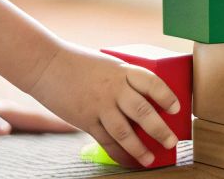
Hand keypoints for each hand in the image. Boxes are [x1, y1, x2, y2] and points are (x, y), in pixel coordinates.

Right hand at [23, 44, 180, 167]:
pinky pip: (106, 140)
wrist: (46, 64)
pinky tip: (128, 160)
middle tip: (171, 141)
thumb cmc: (78, 63)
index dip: (166, 96)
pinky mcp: (85, 119)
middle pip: (142, 110)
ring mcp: (99, 105)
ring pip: (124, 131)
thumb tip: (141, 105)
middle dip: (159, 129)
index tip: (176, 108)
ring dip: (139, 148)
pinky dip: (118, 153)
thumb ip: (122, 81)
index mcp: (121, 70)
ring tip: (151, 159)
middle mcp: (112, 88)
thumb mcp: (106, 65)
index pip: (151, 82)